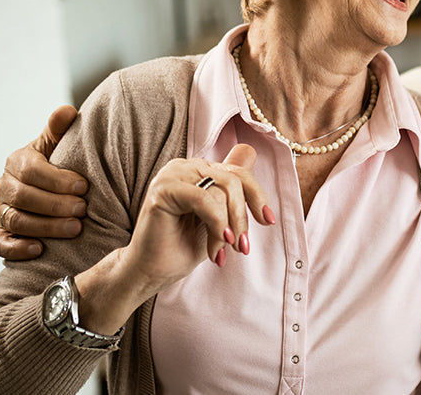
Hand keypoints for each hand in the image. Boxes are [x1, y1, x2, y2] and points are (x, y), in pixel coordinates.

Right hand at [0, 105, 87, 259]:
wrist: (54, 188)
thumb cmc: (61, 163)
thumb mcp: (60, 144)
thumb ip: (60, 129)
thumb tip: (67, 111)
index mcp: (18, 162)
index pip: (31, 171)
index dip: (57, 179)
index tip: (84, 186)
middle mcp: (5, 186)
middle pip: (23, 197)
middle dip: (55, 205)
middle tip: (83, 210)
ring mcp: (2, 210)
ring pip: (16, 221)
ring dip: (46, 227)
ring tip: (75, 229)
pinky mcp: (3, 233)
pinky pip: (0, 244)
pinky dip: (17, 249)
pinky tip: (40, 250)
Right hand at [75, 145, 275, 334]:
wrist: (152, 271)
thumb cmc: (183, 245)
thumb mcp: (218, 216)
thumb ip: (231, 188)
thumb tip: (250, 150)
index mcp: (199, 170)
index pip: (238, 174)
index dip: (257, 196)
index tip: (268, 221)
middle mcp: (185, 166)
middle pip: (234, 181)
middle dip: (242, 217)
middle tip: (242, 247)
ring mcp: (172, 175)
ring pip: (221, 191)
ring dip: (228, 227)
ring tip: (222, 251)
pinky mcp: (163, 189)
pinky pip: (204, 199)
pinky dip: (217, 223)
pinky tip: (218, 244)